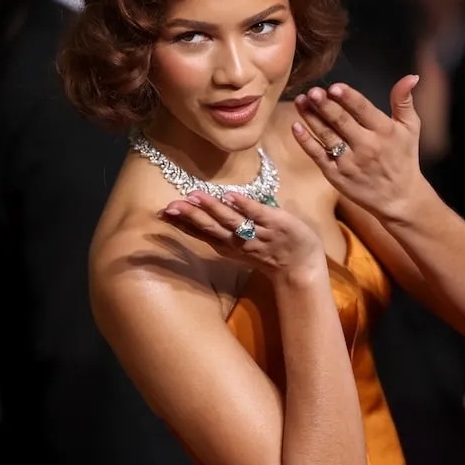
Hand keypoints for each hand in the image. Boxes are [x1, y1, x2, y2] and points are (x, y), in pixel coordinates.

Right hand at [160, 191, 324, 278]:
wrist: (302, 268)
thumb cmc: (271, 252)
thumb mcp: (241, 245)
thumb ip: (225, 228)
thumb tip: (205, 209)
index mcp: (228, 245)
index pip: (201, 232)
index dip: (182, 223)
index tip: (163, 212)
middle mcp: (239, 241)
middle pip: (211, 228)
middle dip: (191, 216)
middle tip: (171, 206)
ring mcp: (258, 233)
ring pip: (232, 221)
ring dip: (213, 209)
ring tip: (195, 196)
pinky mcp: (277, 224)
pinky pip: (259, 214)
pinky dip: (245, 205)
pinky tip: (230, 196)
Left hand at [293, 76, 424, 219]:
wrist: (400, 199)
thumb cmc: (404, 159)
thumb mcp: (411, 128)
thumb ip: (404, 101)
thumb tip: (411, 77)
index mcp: (385, 132)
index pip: (364, 110)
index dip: (348, 98)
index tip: (334, 87)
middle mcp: (367, 147)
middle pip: (341, 122)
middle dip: (325, 105)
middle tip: (312, 92)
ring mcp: (350, 162)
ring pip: (326, 136)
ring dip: (311, 117)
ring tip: (300, 101)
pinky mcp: (337, 175)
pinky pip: (318, 155)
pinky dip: (305, 142)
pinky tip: (296, 126)